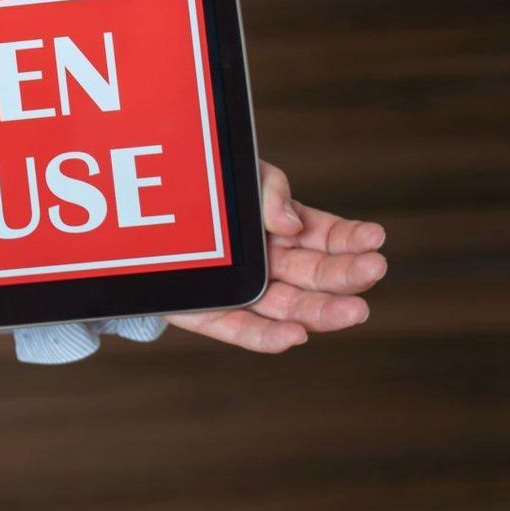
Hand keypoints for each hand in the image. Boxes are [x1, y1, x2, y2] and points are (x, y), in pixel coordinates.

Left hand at [163, 160, 386, 352]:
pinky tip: (295, 336)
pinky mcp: (212, 314)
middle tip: (373, 267)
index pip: (327, 238)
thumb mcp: (234, 174)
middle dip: (347, 274)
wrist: (134, 216)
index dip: (351, 240)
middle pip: (316, 276)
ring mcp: (245, 292)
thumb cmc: (195, 190)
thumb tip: (291, 223)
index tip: (375, 237)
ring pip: (290, 308)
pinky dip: (269, 337)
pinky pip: (243, 330)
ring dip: (323, 312)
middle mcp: (271, 266)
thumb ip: (268, 188)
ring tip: (354, 311)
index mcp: (283, 230)